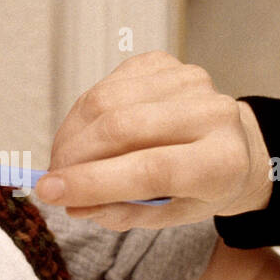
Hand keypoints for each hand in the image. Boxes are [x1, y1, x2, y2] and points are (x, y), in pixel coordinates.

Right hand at [36, 52, 271, 229]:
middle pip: (124, 127)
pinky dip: (81, 115)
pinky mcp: (164, 63)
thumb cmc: (199, 187)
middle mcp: (213, 113)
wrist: (230, 145)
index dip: (94, 181)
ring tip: (63, 162)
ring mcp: (189, 80)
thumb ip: (123, 212)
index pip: (151, 169)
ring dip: (71, 135)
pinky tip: (82, 136)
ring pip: (107, 101)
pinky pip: (106, 85)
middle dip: (74, 157)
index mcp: (223, 161)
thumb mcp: (169, 215)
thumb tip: (74, 203)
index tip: (50, 192)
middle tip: (50, 181)